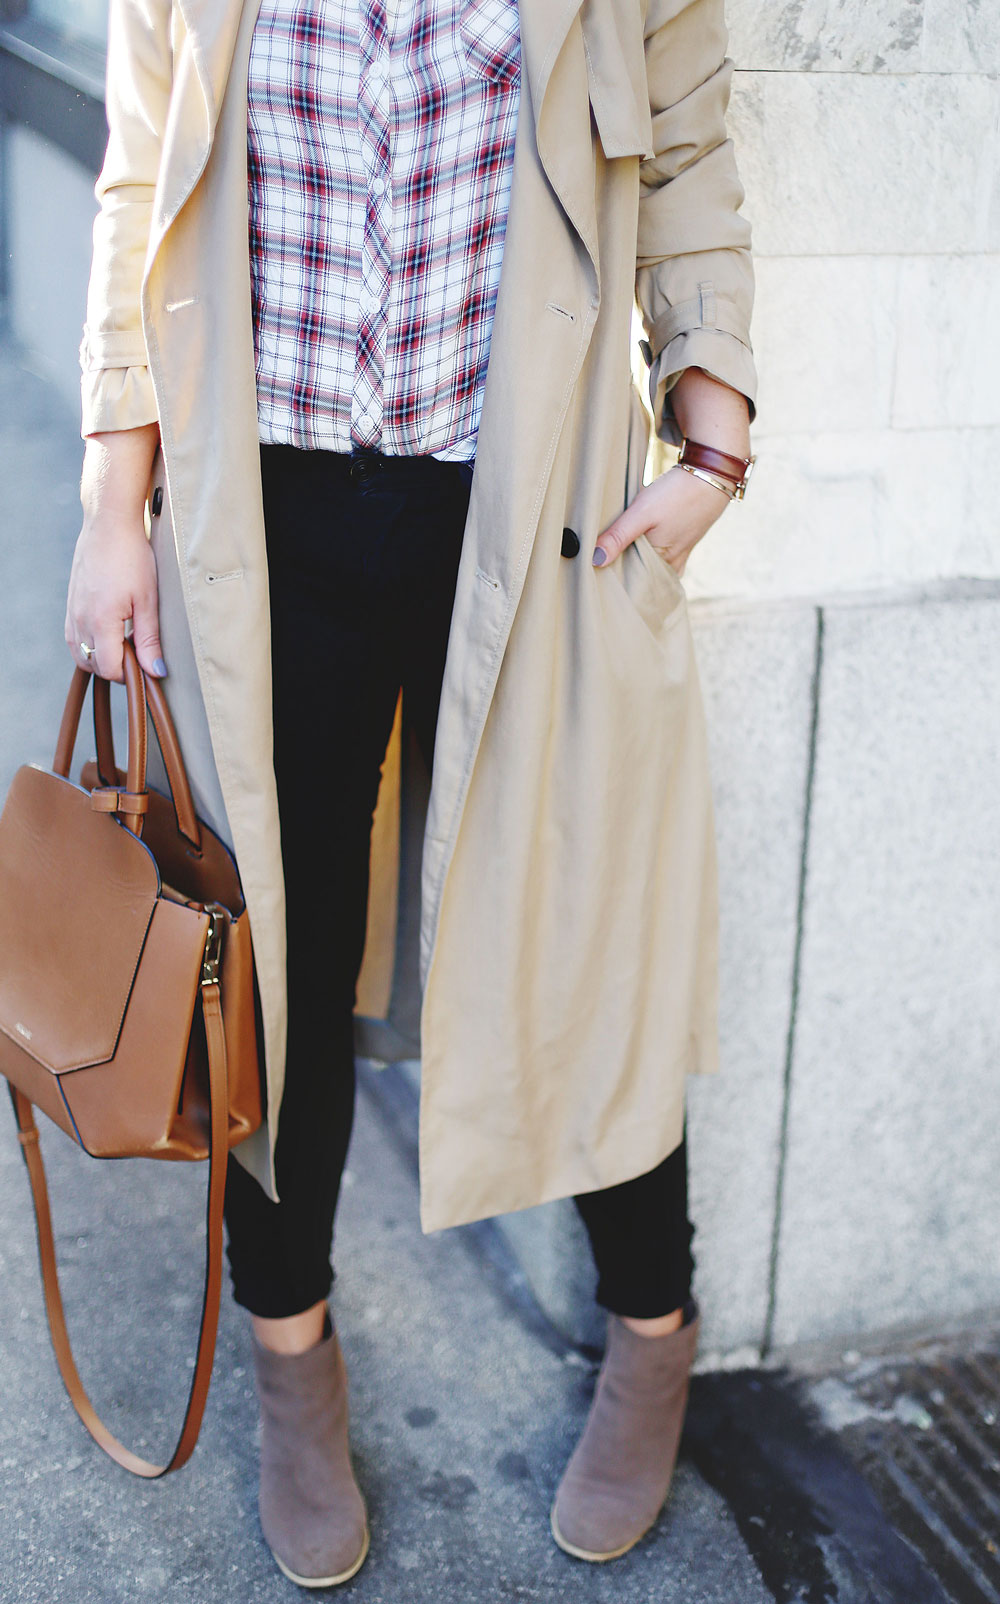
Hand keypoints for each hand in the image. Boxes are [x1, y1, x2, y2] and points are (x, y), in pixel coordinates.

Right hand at [66, 424, 164, 683]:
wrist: (108, 525)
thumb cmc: (132, 557)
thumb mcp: (148, 600)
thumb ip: (149, 639)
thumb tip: (154, 670)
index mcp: (100, 620)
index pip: (108, 668)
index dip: (128, 674)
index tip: (144, 664)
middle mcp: (80, 619)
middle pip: (91, 665)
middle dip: (114, 667)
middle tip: (135, 653)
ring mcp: (71, 611)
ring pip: (80, 653)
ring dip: (100, 657)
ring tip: (123, 642)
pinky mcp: (70, 604)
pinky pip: (73, 637)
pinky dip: (89, 644)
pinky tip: (108, 632)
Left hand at [592, 463, 730, 575]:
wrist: (713, 475)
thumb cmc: (678, 494)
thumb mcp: (643, 513)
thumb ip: (618, 536)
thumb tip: (595, 560)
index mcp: (661, 562)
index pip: (631, 581)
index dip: (613, 577)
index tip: (595, 571)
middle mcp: (672, 563)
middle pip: (642, 575)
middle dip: (623, 571)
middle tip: (599, 565)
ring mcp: (680, 553)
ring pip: (652, 565)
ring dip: (636, 561)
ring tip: (615, 555)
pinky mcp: (683, 541)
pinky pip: (662, 556)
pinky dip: (650, 554)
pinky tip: (640, 547)